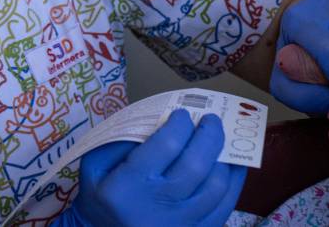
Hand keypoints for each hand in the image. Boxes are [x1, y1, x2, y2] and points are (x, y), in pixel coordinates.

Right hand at [57, 110, 246, 226]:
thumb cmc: (99, 197)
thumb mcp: (95, 165)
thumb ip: (123, 139)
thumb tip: (162, 118)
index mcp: (127, 187)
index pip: (166, 145)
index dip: (181, 123)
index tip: (182, 113)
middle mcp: (157, 208)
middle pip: (196, 165)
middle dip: (209, 135)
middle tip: (210, 120)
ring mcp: (180, 226)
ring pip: (216, 187)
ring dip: (223, 157)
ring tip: (218, 141)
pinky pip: (224, 207)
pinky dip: (234, 182)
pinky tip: (232, 165)